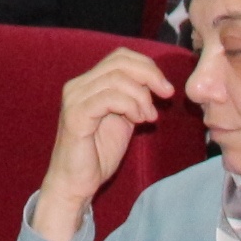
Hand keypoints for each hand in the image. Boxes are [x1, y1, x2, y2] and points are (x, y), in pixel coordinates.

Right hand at [40, 51, 171, 240]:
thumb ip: (134, 99)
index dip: (147, 65)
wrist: (75, 184)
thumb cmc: (97, 155)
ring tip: (148, 117)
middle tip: (166, 94)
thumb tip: (157, 83)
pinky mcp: (75, 115)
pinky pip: (110, 97)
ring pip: (117, 78)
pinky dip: (131, 106)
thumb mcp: (123, 119)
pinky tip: (138, 121)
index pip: (120, 56)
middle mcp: (77, 86)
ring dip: (141, 97)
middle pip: (120, 62)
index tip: (165, 87)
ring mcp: (74, 99)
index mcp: (88, 83)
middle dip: (150, 75)